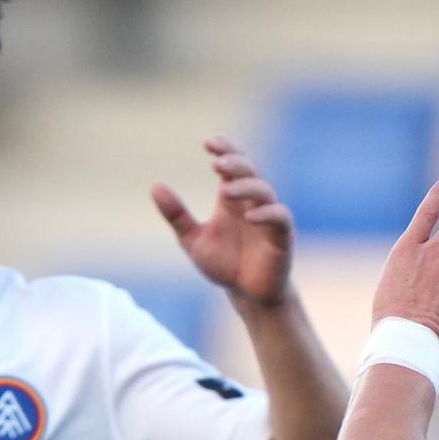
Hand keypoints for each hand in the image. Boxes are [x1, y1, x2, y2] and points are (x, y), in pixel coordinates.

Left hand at [150, 139, 296, 310]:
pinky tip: (249, 217)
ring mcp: (268, 218)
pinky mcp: (282, 236)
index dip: (224, 150)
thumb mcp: (193, 240)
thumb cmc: (225, 264)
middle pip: (249, 170)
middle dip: (235, 163)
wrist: (248, 295)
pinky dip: (267, 214)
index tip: (208, 144)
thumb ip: (177, 215)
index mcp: (232, 199)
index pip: (232, 164)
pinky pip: (280, 217)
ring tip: (225, 190)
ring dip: (246, 187)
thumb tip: (155, 186)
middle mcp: (252, 203)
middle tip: (217, 163)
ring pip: (264, 190)